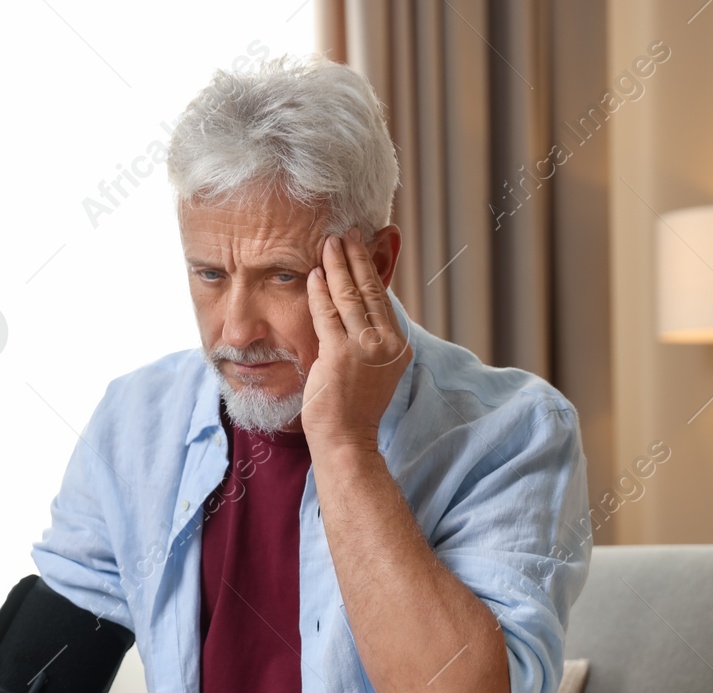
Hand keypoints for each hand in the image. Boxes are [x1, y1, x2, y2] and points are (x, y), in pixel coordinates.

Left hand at [303, 225, 411, 452]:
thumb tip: (360, 311)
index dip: (371, 270)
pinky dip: (320, 290)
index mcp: (397, 347)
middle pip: (370, 290)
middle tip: (348, 232)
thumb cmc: (352, 409)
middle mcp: (387, 344)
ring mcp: (365, 348)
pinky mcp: (340, 354)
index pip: (382, 299)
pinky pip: (328, 313)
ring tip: (330, 243)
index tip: (361, 248)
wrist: (347, 440)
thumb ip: (371, 342)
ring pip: (350, 295)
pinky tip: (315, 273)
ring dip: (338, 265)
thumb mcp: (372, 370)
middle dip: (357, 257)